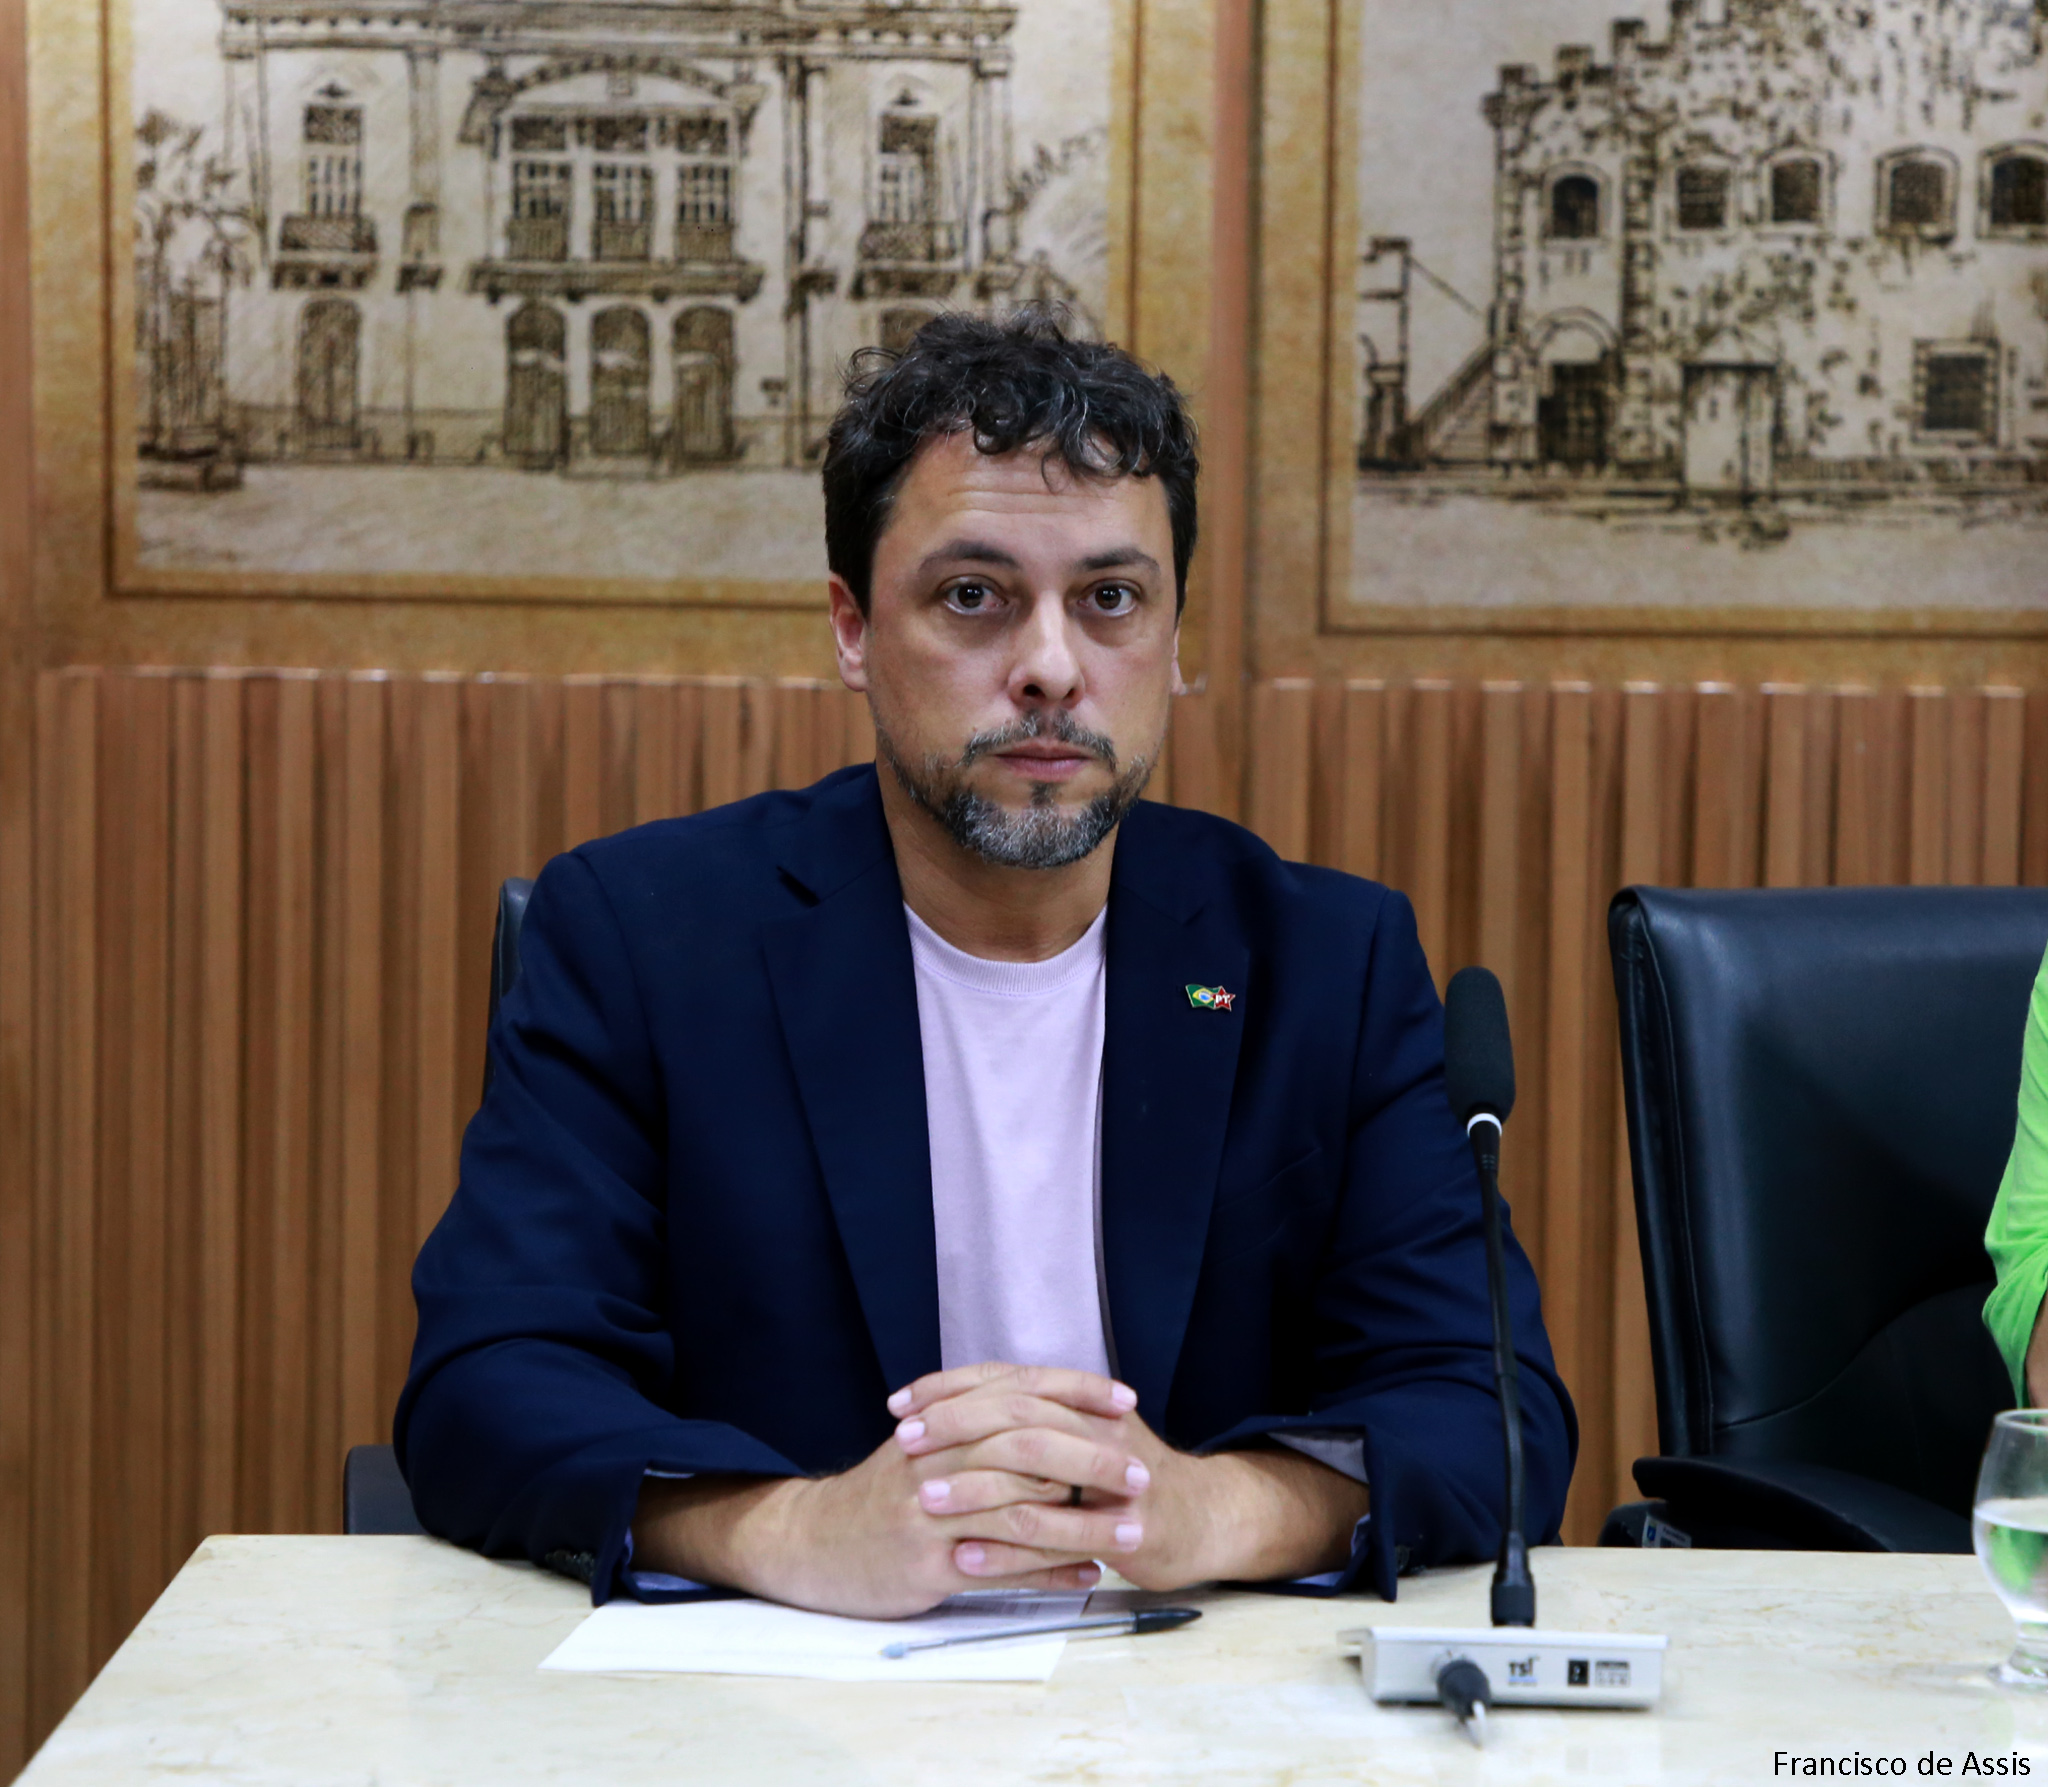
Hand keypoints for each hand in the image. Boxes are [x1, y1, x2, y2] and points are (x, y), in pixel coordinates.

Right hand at [630, 1365, 1148, 1617]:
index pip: (1016, 1389)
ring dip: (1082, 1523)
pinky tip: (1087, 1574)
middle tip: (1139, 1472)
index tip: (1124, 1400)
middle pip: (1025, 1444)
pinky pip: (998, 1568)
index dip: (1074, 1390)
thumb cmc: (882, 1493)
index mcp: (939, 1418)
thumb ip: (975, 1421)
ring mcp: (927, 1509)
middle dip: (1090, 1456)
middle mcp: (933, 1455)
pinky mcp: (924, 1562)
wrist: (812, 1542)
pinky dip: (1048, 1571)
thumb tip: (1050, 1411)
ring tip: (1130, 1530)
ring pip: (1019, 1510)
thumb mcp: (922, 1442)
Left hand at [889, 1366, 1365, 1589]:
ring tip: (924, 1498)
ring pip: (1035, 1473)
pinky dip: (1007, 1550)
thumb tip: (958, 1398)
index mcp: (1081, 1400)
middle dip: (955, 1425)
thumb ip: (1032, 1414)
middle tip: (906, 1441)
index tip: (901, 1402)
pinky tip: (965, 1558)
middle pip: (1017, 1415)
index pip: (1007, 1379)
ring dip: (974, 1486)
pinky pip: (1057, 1538)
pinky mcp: (1124, 1529)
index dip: (951, 1387)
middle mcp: (1098, 1427)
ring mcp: (1114, 1478)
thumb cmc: (1126, 1478)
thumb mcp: (1082, 1431)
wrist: (1202, 1517)